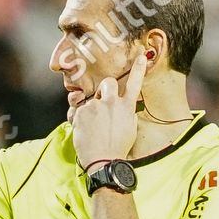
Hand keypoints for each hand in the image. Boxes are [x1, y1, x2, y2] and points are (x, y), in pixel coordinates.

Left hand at [70, 49, 145, 168]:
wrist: (103, 161)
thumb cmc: (117, 148)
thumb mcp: (129, 129)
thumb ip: (125, 113)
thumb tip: (121, 107)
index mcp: (126, 107)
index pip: (135, 83)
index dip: (139, 69)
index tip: (142, 56)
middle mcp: (112, 103)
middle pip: (108, 82)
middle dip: (105, 88)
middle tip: (102, 100)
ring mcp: (95, 107)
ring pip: (90, 101)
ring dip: (90, 111)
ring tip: (93, 129)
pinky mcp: (81, 113)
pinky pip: (77, 111)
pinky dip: (78, 120)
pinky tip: (84, 132)